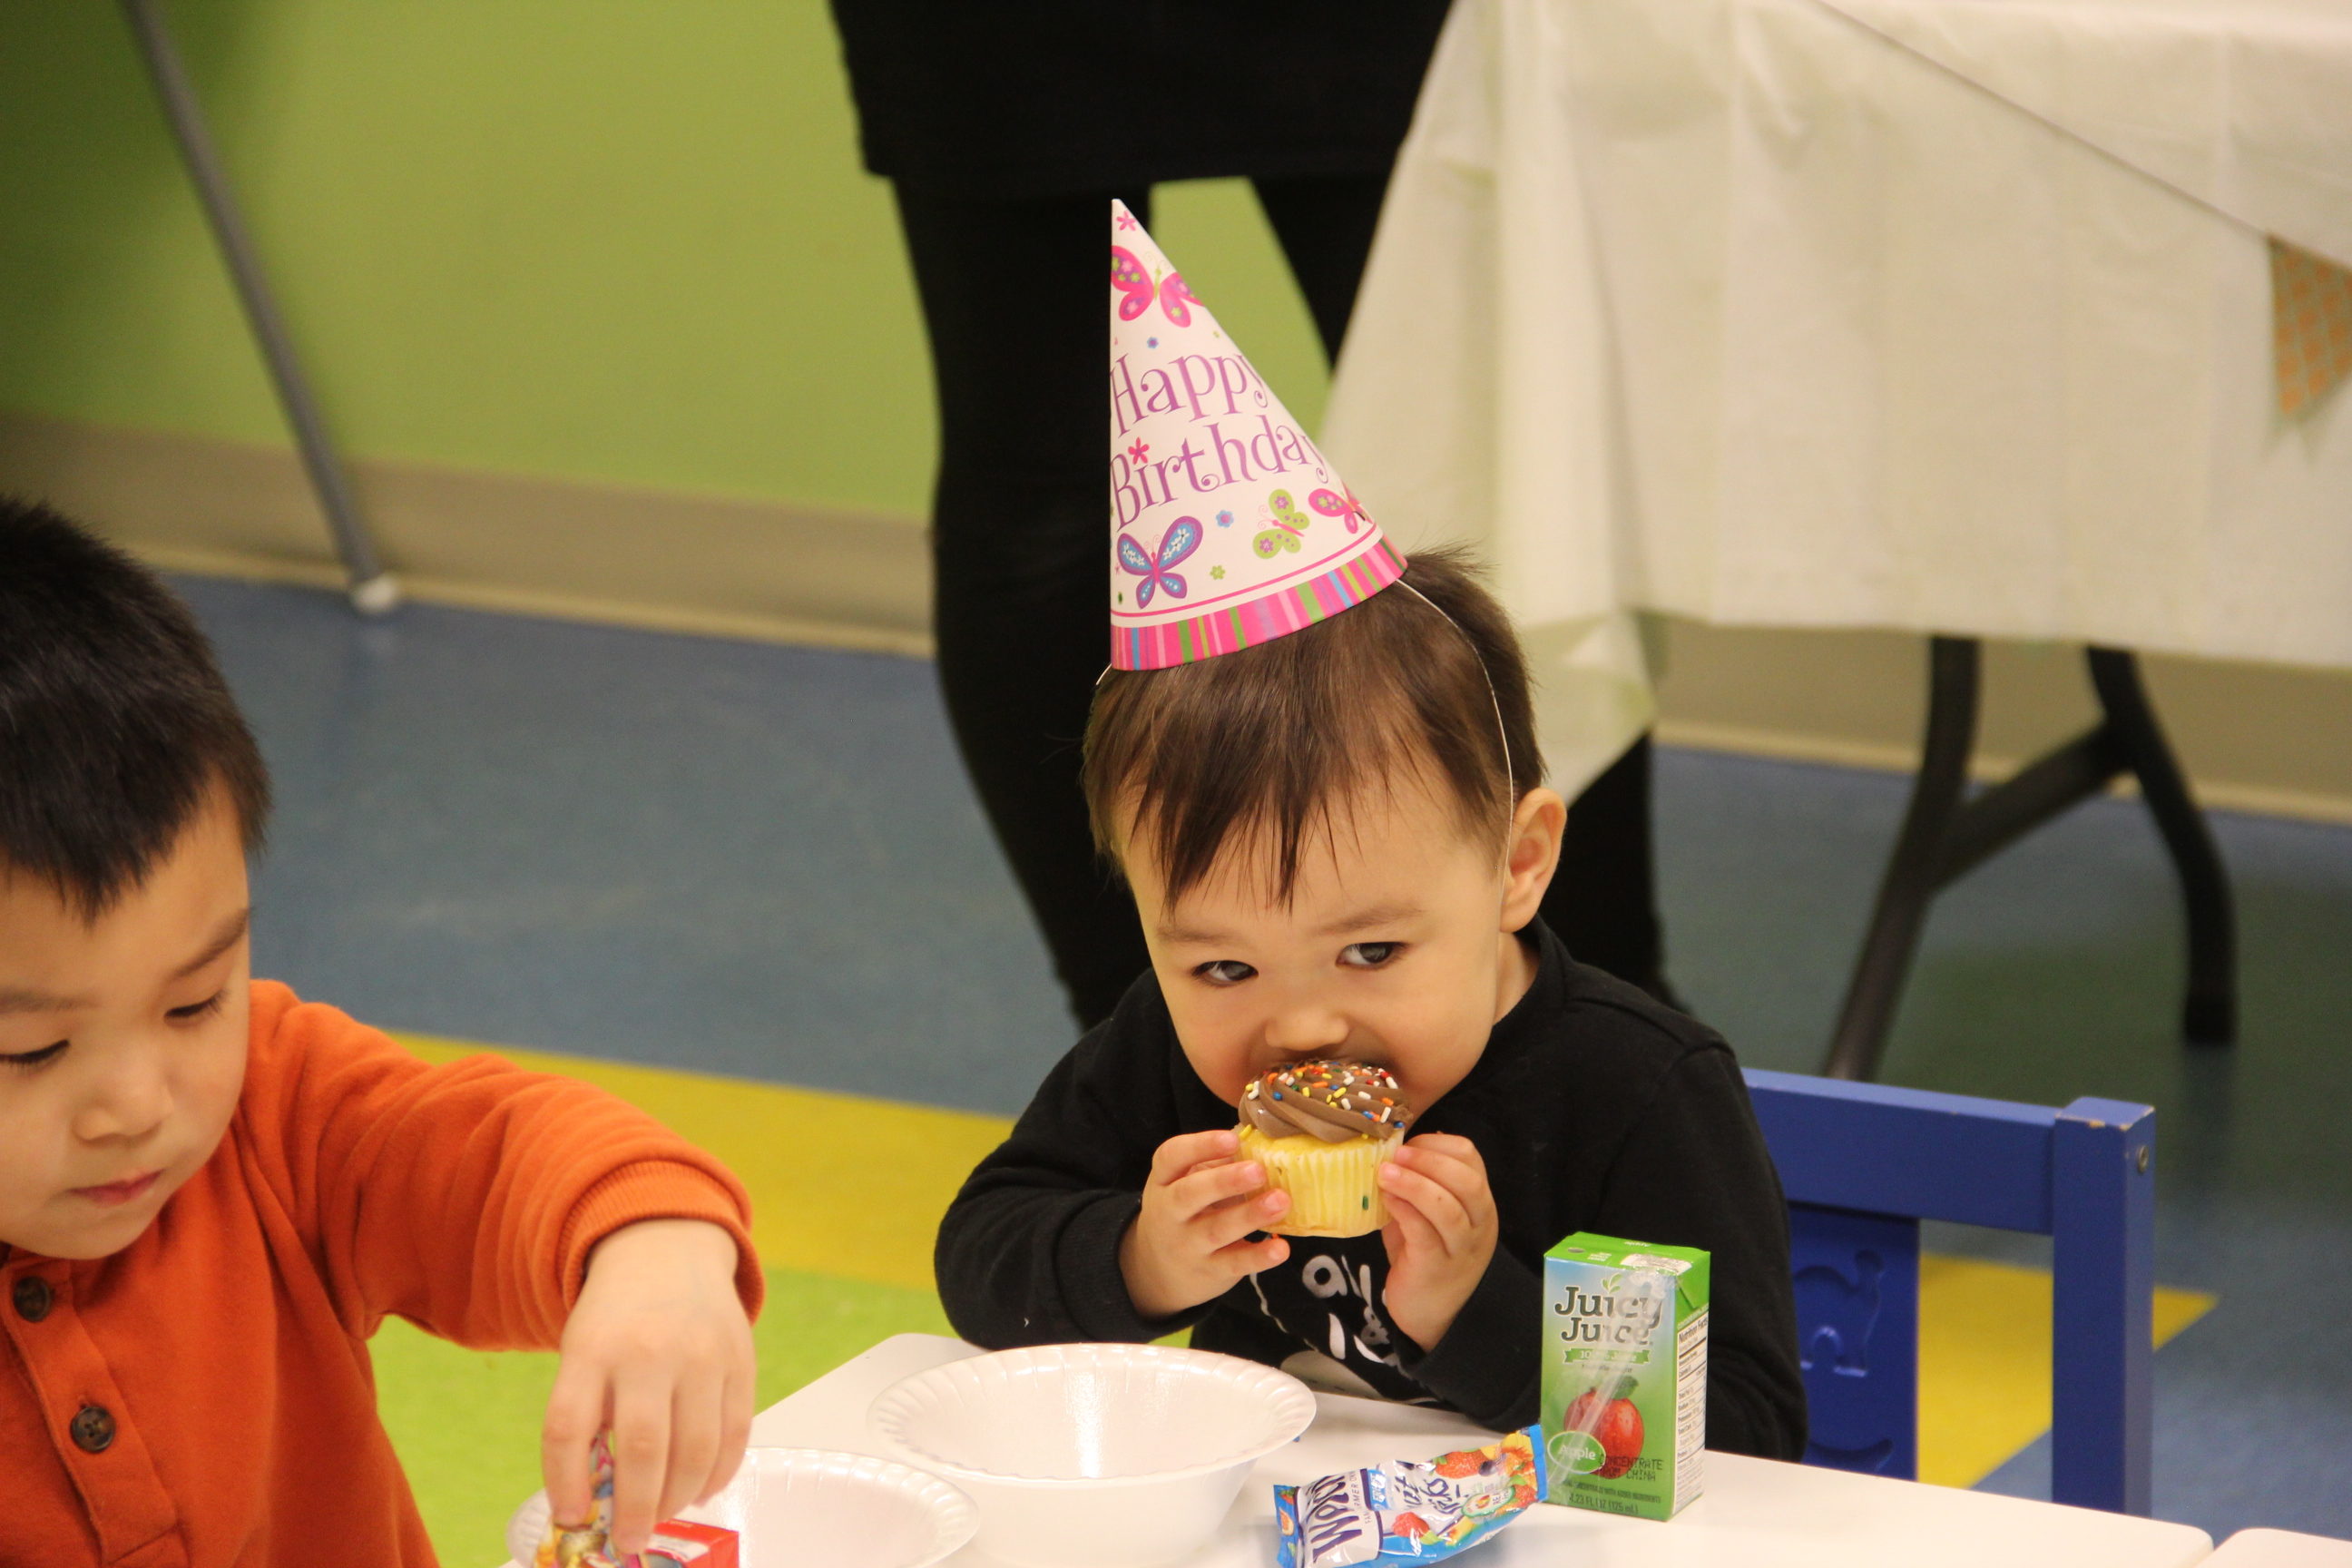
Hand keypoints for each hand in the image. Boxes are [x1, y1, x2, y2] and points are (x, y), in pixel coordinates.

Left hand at [542, 1219, 755, 1558]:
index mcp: (592, 1349)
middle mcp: (649, 1350)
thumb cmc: (615, 1319)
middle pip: (643, 1447)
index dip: (567, 1484)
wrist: (667, 1252)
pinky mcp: (740, 1362)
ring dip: (678, 1498)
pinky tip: (699, 1490)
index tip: (573, 1518)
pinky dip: (718, 1475)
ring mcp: (702, 1355)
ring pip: (697, 1449)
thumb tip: (595, 1500)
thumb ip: (585, 1417)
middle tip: (629, 1538)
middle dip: (635, 1508)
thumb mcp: (582, 1353)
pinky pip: (736, 1435)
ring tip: (662, 1514)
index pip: (569, 1428)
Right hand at [1120, 1129, 1291, 1320]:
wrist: (1160, 1270)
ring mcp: (1187, 1244)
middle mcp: (1169, 1212)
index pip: (1171, 1157)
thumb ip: (1216, 1162)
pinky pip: (1234, 1264)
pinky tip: (1281, 1248)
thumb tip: (1261, 1138)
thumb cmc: (1186, 1211)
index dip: (1200, 1146)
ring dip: (1249, 1215)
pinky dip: (1258, 1257)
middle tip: (1258, 1171)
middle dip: (1225, 1181)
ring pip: (1216, 1230)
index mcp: (1164, 1180)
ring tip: (1281, 1201)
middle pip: (1190, 1194)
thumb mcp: (1186, 1182)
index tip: (1232, 1140)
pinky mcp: (1209, 1270)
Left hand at [1377, 1133, 1498, 1351]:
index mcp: (1479, 1204)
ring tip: (1385, 1172)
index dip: (1438, 1145)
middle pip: (1467, 1181)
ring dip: (1414, 1184)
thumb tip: (1389, 1150)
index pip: (1473, 1159)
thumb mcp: (1428, 1215)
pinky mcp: (1437, 1268)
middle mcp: (1479, 1225)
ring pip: (1448, 1208)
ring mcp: (1461, 1248)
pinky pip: (1424, 1233)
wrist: (1427, 1314)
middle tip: (1397, 1154)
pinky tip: (1386, 1199)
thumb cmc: (1424, 1256)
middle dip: (1429, 1160)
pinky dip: (1404, 1210)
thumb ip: (1418, 1185)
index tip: (1408, 1144)